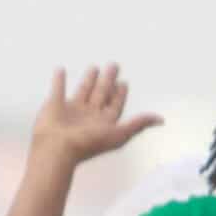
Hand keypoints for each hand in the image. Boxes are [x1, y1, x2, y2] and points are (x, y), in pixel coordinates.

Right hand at [31, 65, 160, 164]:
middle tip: (114, 65)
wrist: (56, 149)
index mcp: (103, 123)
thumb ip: (138, 124)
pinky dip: (59, 81)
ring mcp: (71, 111)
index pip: (115, 105)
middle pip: (101, 95)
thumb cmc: (87, 144)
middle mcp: (88, 116)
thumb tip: (161, 120)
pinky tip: (61, 70)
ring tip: (94, 67)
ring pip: (83, 91)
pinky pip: (58, 90)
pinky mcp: (54, 106)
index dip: (120, 95)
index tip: (124, 82)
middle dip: (108, 81)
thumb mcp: (118, 134)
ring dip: (89, 80)